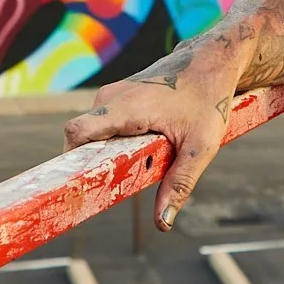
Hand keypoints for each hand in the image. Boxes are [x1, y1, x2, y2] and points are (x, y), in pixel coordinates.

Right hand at [63, 59, 235, 231]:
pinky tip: (142, 151)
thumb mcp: (200, 147)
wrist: (213, 60)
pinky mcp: (120, 95)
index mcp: (125, 107)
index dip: (69, 160)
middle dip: (95, 163)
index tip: (73, 186)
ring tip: (138, 166)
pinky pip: (106, 123)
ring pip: (96, 132)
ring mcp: (114, 94)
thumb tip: (163, 223)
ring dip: (110, 152)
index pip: (77, 132)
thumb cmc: (208, 99)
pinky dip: (117, 141)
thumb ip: (180, 184)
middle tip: (114, 187)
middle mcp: (112, 97)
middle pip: (83, 138)